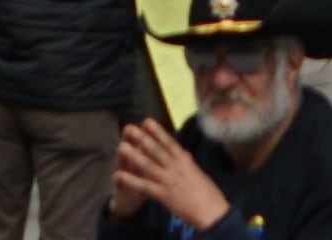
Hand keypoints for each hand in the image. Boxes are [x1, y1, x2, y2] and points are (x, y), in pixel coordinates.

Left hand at [116, 122, 232, 230]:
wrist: (212, 211)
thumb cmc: (209, 193)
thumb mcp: (198, 173)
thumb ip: (188, 162)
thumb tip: (184, 153)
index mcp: (185, 161)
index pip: (169, 142)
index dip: (157, 131)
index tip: (146, 121)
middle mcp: (175, 167)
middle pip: (156, 150)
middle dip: (142, 138)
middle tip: (129, 128)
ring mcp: (168, 180)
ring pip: (148, 165)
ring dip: (133, 155)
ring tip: (121, 146)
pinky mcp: (163, 195)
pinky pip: (144, 186)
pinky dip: (131, 181)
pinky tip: (119, 176)